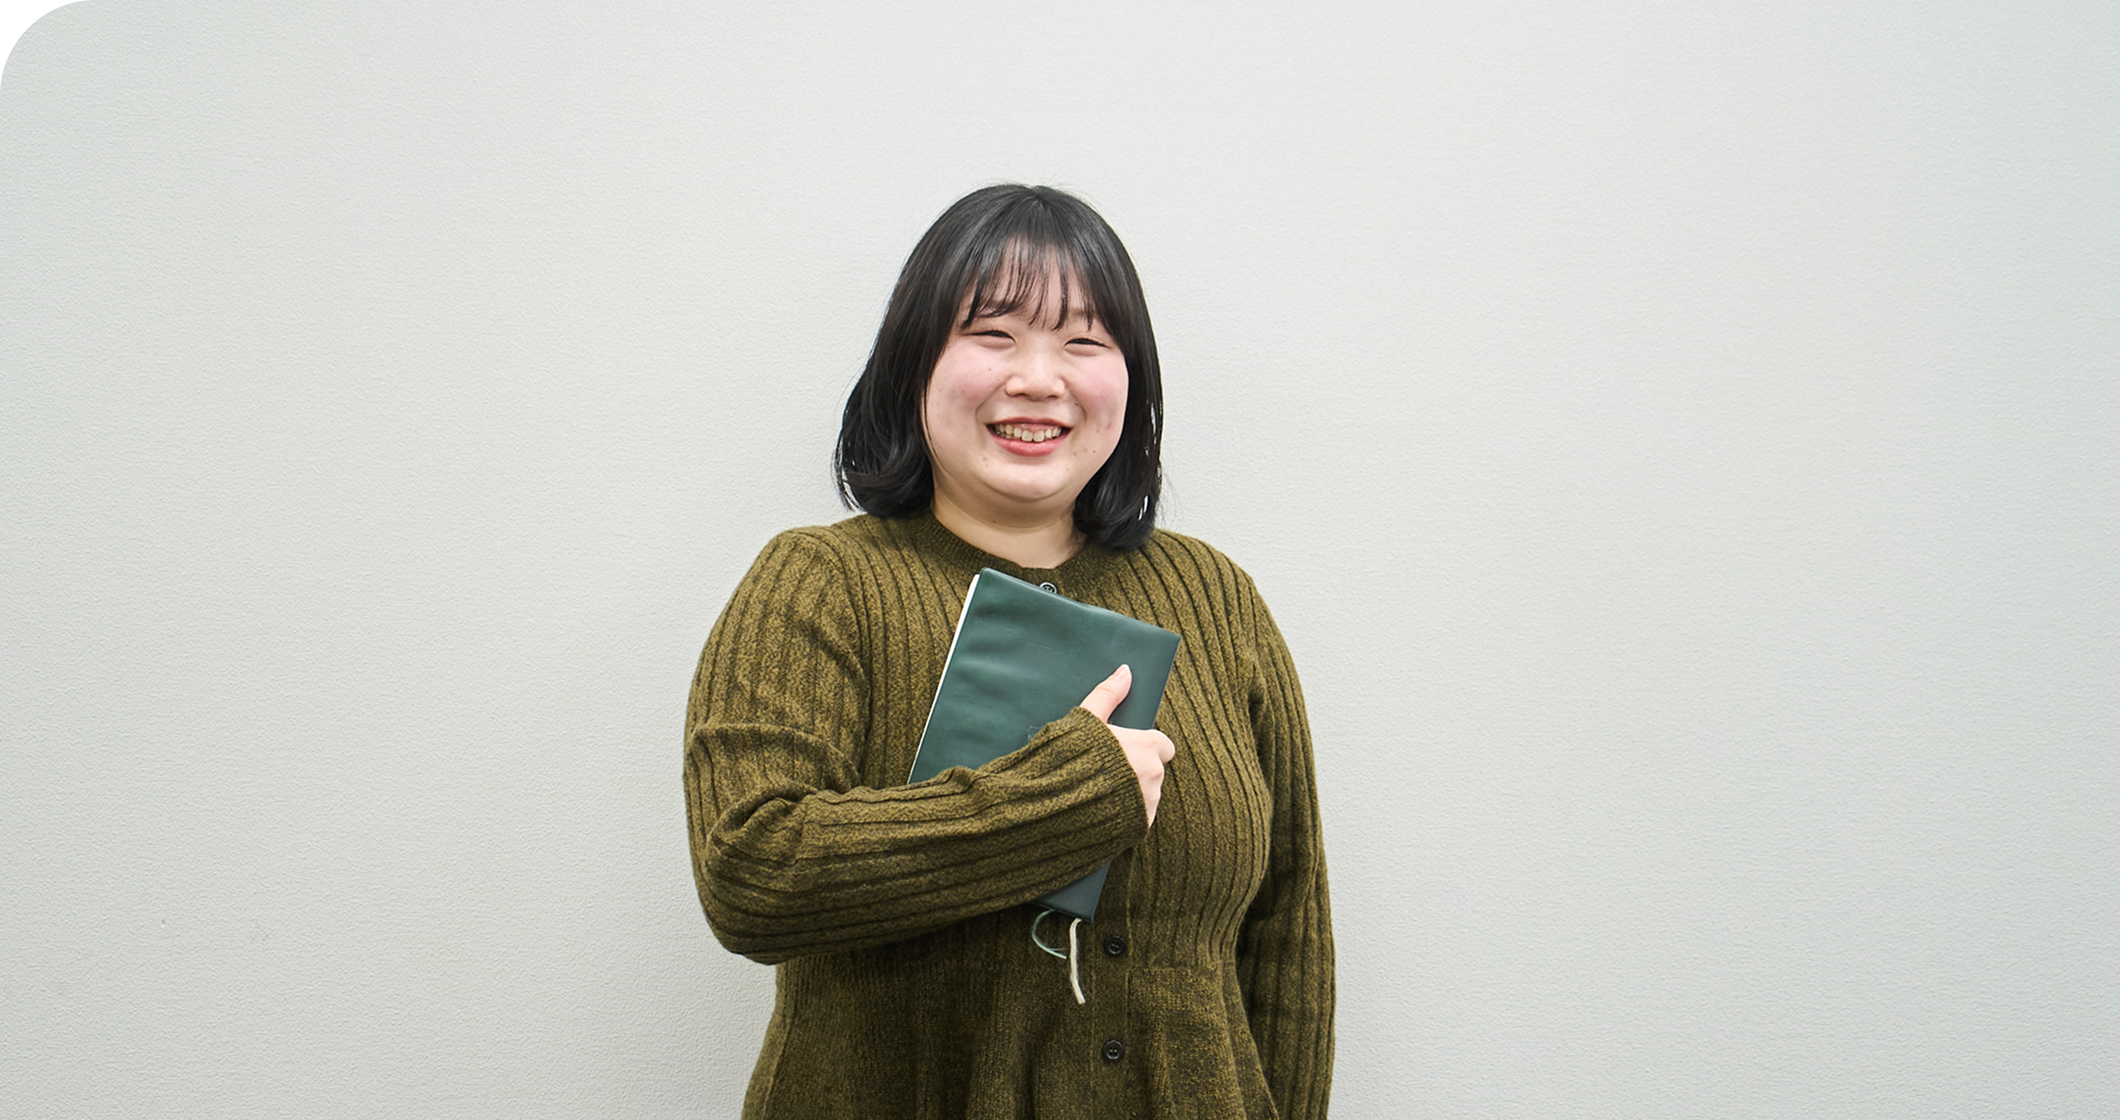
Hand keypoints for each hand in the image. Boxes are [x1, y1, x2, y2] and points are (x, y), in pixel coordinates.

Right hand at [1078, 665, 1176, 827]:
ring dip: (1131, 793)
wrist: (1048, 809)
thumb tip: (1125, 671)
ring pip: (1147, 795)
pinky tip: (1099, 810)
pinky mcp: (1136, 831)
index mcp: (1146, 748)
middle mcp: (1154, 778)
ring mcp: (1147, 807)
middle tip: (1106, 770)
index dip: (1142, 746)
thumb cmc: (1066, 759)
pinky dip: (1124, 814)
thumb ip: (1108, 694)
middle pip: (1154, 770)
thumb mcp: (1084, 720)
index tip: (1122, 749)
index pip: (1162, 744)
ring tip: (1098, 792)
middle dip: (1135, 769)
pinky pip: (1137, 817)